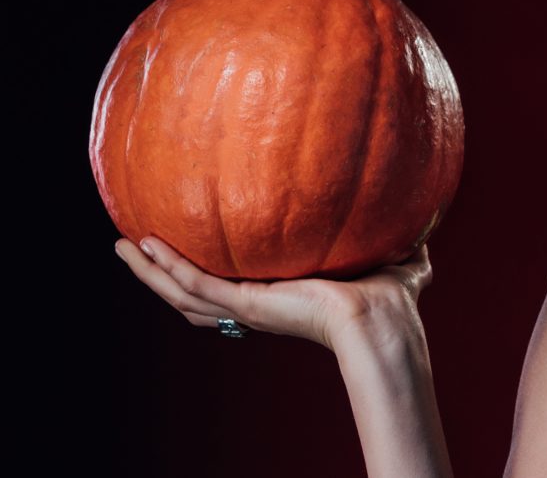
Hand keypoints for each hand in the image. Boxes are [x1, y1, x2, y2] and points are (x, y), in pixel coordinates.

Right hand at [115, 237, 433, 351]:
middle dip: (158, 273)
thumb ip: (404, 247)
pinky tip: (144, 247)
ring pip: (181, 295)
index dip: (204, 271)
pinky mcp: (247, 304)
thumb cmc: (390, 301)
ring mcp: (247, 307)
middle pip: (192, 295)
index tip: (185, 249)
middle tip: (131, 246)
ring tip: (121, 246)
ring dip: (148, 272)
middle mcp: (257, 305)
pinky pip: (195, 286)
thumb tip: (426, 226)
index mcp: (279, 298)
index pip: (231, 289)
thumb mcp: (395, 263)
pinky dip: (166, 269)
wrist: (383, 321)